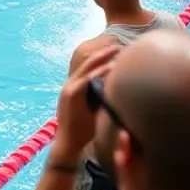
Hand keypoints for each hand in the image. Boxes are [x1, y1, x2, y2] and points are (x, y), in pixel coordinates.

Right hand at [51, 44, 118, 164]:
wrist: (69, 143)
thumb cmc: (84, 129)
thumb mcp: (96, 110)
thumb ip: (103, 97)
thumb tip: (120, 90)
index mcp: (76, 85)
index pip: (90, 66)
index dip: (103, 57)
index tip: (118, 51)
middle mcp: (71, 83)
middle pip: (89, 62)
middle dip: (104, 53)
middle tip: (119, 45)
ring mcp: (69, 88)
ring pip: (87, 68)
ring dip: (102, 58)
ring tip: (116, 51)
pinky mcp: (70, 95)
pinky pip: (86, 80)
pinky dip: (98, 72)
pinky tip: (110, 67)